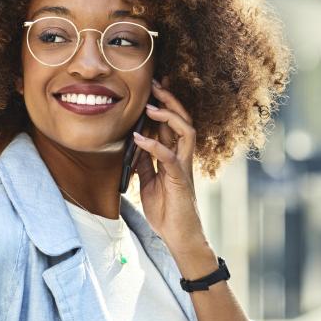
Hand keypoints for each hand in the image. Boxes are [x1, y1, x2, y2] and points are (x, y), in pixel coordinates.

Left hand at [132, 77, 208, 255]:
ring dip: (169, 116)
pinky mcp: (180, 179)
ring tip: (151, 106)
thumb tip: (134, 144)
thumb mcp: (149, 183)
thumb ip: (145, 163)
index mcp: (174, 156)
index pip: (172, 124)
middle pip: (183, 120)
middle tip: (156, 83)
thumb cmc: (167, 212)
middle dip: (170, 99)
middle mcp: (182, 157)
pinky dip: (154, 145)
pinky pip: (169, 157)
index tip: (152, 88)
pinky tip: (139, 138)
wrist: (179, 237)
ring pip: (186, 131)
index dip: (164, 104)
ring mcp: (183, 167)